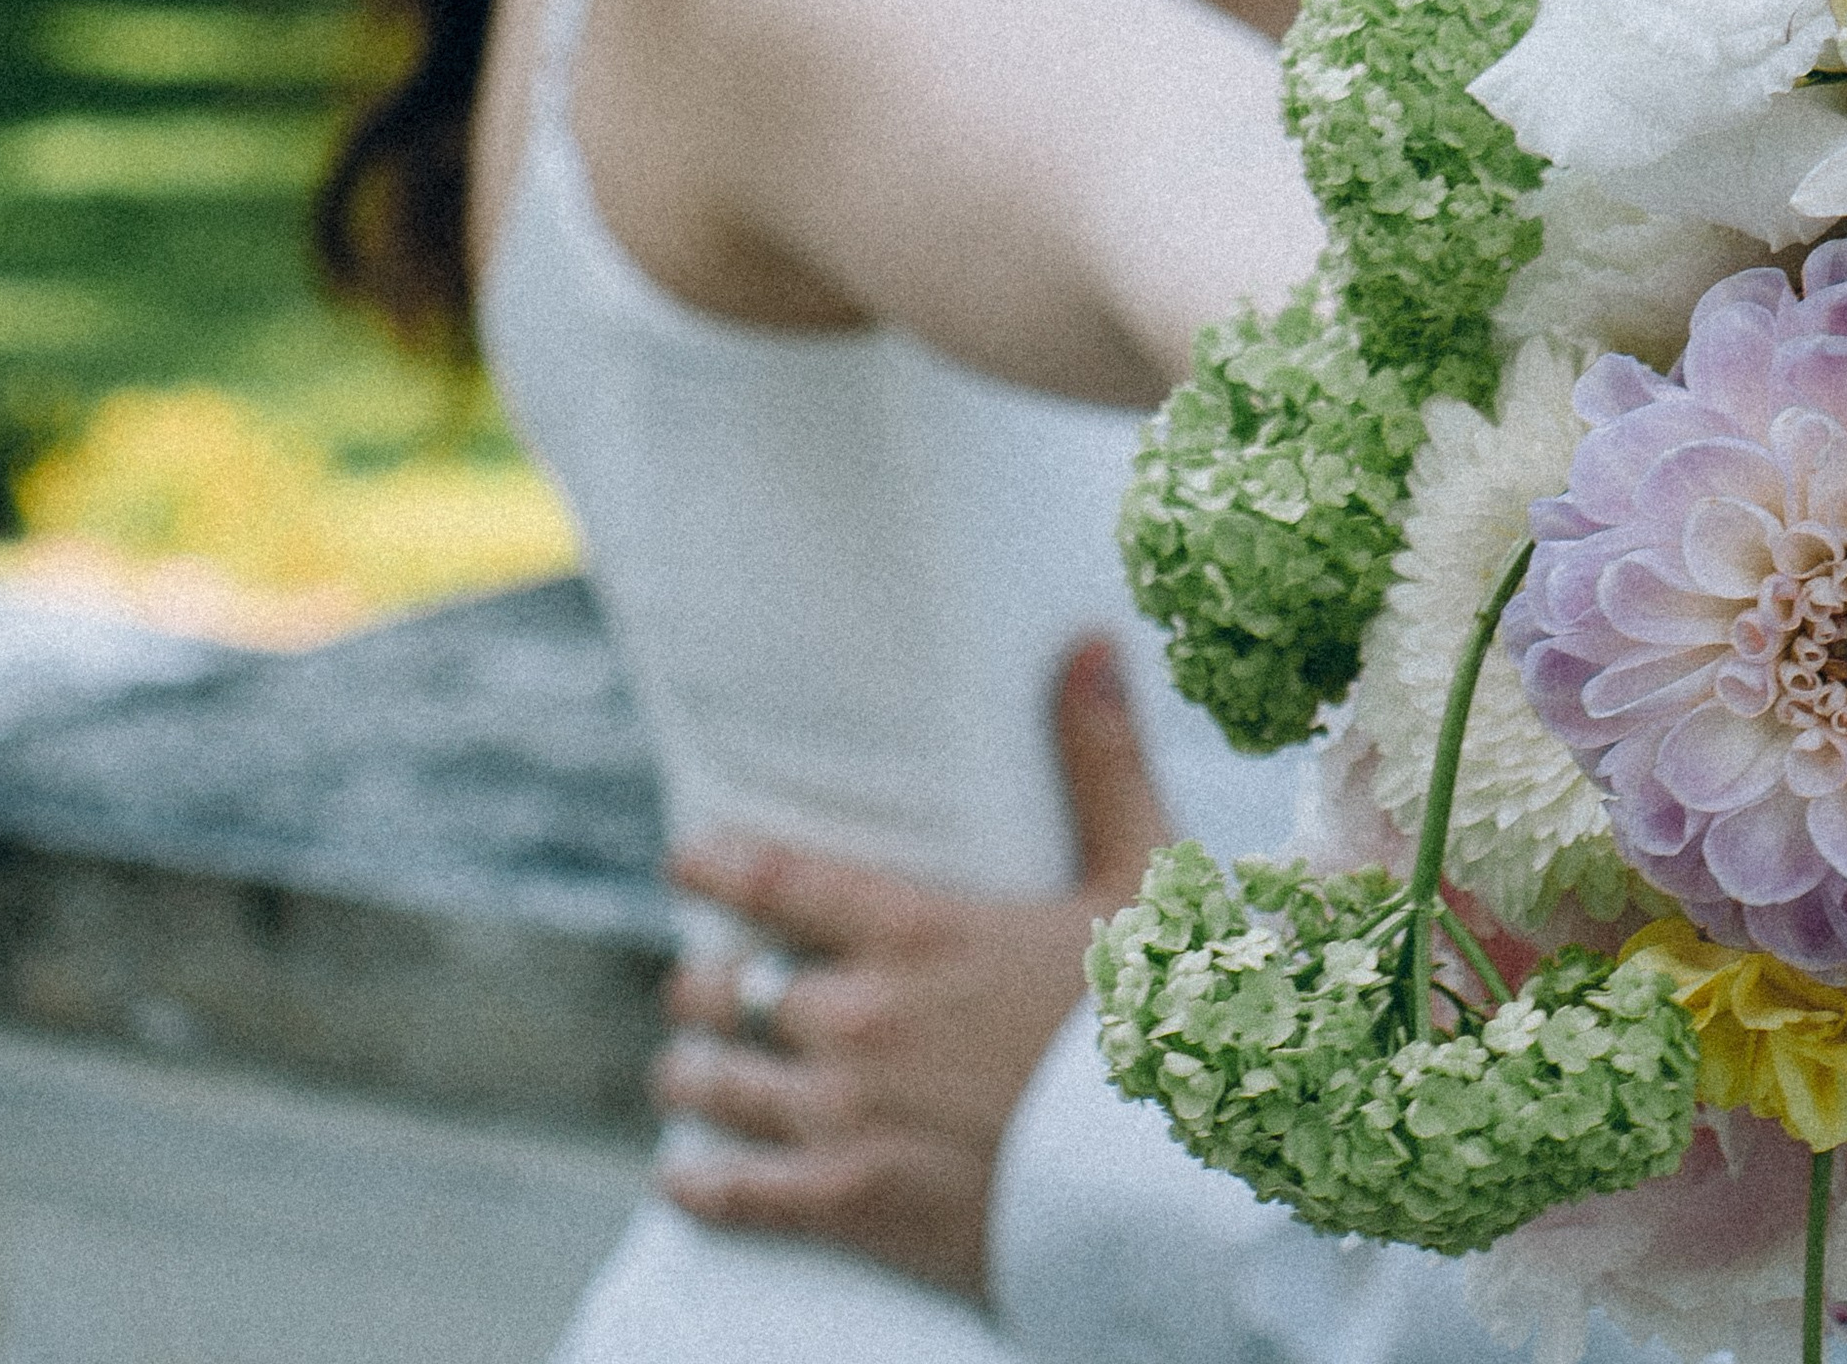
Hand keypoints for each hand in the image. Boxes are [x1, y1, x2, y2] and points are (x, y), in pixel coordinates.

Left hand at [651, 635, 1170, 1292]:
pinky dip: (701, 1182)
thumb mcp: (1141, 875)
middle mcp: (862, 1018)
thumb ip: (1104, 759)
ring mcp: (849, 1116)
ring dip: (694, 1071)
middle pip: (730, 988)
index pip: (779, 880)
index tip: (686, 857)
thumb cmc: (1158, 1013)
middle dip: (705, 983)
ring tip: (684, 1066)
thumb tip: (1090, 642)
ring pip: (720, 1084)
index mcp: (920, 932)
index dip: (716, 864)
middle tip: (700, 982)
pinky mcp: (854, 1204)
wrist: (1164, 1171)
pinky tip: (682, 1173)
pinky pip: (743, 1195)